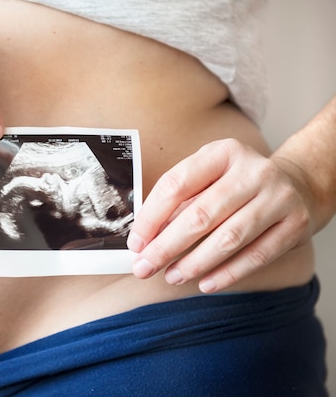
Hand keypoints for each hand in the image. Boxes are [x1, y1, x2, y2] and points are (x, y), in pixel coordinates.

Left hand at [127, 138, 314, 292]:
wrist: (300, 183)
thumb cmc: (240, 183)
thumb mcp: (210, 176)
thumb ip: (181, 201)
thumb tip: (146, 237)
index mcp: (223, 153)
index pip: (176, 184)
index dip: (151, 217)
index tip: (137, 242)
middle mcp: (253, 171)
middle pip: (200, 215)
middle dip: (166, 247)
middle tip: (145, 267)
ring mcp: (278, 197)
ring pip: (228, 238)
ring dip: (194, 263)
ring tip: (171, 276)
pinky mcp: (296, 224)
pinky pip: (256, 256)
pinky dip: (228, 273)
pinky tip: (206, 283)